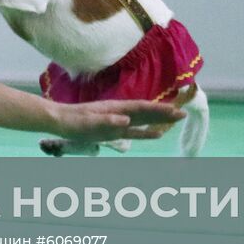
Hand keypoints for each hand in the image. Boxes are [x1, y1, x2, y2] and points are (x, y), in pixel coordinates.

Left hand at [50, 98, 183, 143]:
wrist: (60, 120)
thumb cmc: (74, 121)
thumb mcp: (90, 123)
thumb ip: (108, 122)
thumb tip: (127, 121)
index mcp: (116, 108)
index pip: (142, 108)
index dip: (159, 110)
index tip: (175, 110)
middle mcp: (120, 113)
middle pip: (146, 112)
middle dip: (164, 113)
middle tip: (183, 114)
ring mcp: (117, 121)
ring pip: (142, 120)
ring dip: (158, 120)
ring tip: (174, 120)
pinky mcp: (112, 130)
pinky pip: (134, 132)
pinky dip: (146, 132)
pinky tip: (155, 134)